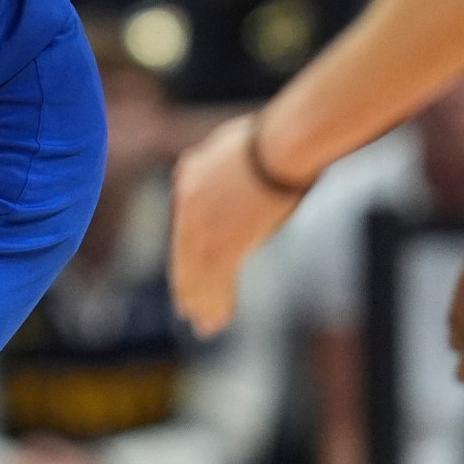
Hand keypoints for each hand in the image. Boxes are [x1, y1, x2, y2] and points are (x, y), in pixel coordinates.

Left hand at [169, 114, 303, 336]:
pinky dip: (218, 303)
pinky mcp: (225, 246)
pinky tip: (218, 321)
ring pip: (198, 274)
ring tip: (204, 326)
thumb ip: (208, 161)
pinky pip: (218, 282)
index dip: (184, 255)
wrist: (281, 145)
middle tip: (187, 311)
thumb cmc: (269, 137)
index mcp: (188, 179)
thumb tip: (192, 167)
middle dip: (187, 286)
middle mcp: (188, 206)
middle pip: (185, 256)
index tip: (185, 274)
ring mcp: (204, 228)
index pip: (183, 228)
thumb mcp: (226, 142)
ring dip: (203, 303)